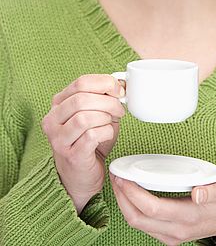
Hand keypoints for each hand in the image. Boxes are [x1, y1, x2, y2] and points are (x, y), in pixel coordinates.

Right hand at [41, 74, 125, 214]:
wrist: (82, 176)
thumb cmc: (90, 141)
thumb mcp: (98, 113)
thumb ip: (105, 97)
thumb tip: (120, 84)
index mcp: (58, 104)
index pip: (81, 82)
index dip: (104, 83)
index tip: (119, 90)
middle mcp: (52, 120)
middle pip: (82, 98)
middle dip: (108, 101)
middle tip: (120, 109)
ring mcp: (58, 139)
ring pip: (84, 117)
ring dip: (106, 118)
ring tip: (111, 123)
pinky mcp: (70, 155)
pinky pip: (92, 135)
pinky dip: (106, 132)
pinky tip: (106, 136)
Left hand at [109, 171, 215, 245]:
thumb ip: (214, 190)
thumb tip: (197, 193)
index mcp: (189, 217)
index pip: (151, 208)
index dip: (132, 193)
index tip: (123, 176)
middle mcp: (177, 230)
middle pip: (137, 218)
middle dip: (122, 197)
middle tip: (115, 175)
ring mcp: (172, 235)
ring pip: (138, 224)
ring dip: (124, 203)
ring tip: (120, 181)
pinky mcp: (170, 234)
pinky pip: (144, 225)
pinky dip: (133, 208)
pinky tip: (132, 193)